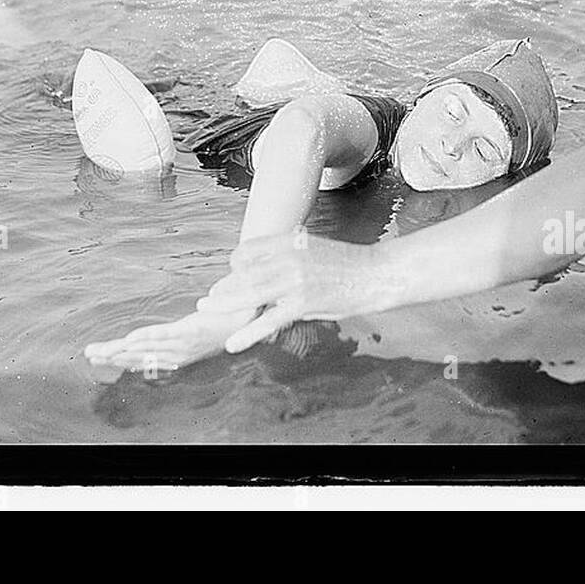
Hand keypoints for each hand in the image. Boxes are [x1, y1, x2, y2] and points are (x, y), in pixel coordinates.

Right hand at [84, 308, 254, 371]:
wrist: (250, 315)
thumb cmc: (226, 319)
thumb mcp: (200, 326)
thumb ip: (183, 326)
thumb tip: (170, 319)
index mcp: (178, 351)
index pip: (144, 358)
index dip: (122, 358)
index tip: (100, 357)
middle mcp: (178, 351)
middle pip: (139, 356)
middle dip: (113, 357)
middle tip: (90, 354)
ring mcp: (184, 342)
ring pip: (146, 348)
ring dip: (121, 350)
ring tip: (99, 350)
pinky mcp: (191, 331)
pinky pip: (164, 336)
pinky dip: (146, 339)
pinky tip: (129, 340)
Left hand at [195, 233, 383, 351]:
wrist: (377, 274)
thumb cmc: (348, 263)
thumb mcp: (314, 248)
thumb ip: (290, 253)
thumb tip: (270, 264)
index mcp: (289, 240)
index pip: (247, 250)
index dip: (235, 265)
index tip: (231, 277)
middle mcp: (288, 256)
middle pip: (243, 273)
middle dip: (223, 288)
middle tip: (207, 300)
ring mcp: (294, 280)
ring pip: (249, 293)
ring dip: (225, 305)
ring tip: (207, 312)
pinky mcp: (302, 303)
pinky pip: (268, 320)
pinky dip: (247, 333)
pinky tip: (233, 343)